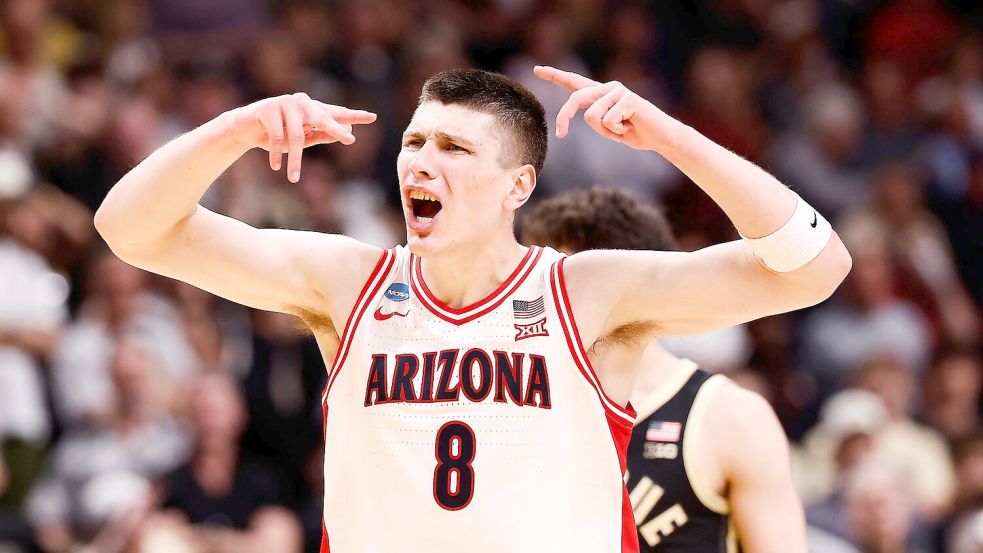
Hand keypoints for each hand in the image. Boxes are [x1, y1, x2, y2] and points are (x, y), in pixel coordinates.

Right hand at [224, 93, 376, 181]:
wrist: (243, 129)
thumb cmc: (275, 134)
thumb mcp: (300, 139)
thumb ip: (321, 135)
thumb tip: (345, 135)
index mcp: (311, 110)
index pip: (336, 113)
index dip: (353, 116)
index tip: (372, 117)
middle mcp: (301, 103)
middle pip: (323, 118)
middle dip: (337, 130)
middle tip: (350, 140)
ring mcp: (285, 103)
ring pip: (296, 135)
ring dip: (294, 159)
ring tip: (293, 177)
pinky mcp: (268, 108)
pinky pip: (277, 135)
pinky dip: (277, 153)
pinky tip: (275, 165)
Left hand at [533, 65, 671, 150]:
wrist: (660, 137)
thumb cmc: (633, 133)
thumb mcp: (608, 128)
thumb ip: (595, 118)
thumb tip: (585, 112)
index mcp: (600, 94)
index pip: (574, 82)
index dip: (555, 75)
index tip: (537, 69)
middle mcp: (607, 88)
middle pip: (575, 98)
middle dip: (564, 117)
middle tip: (561, 134)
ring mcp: (618, 91)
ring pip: (592, 116)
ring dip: (605, 132)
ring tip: (622, 129)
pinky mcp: (628, 98)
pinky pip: (608, 121)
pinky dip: (617, 132)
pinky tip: (630, 127)